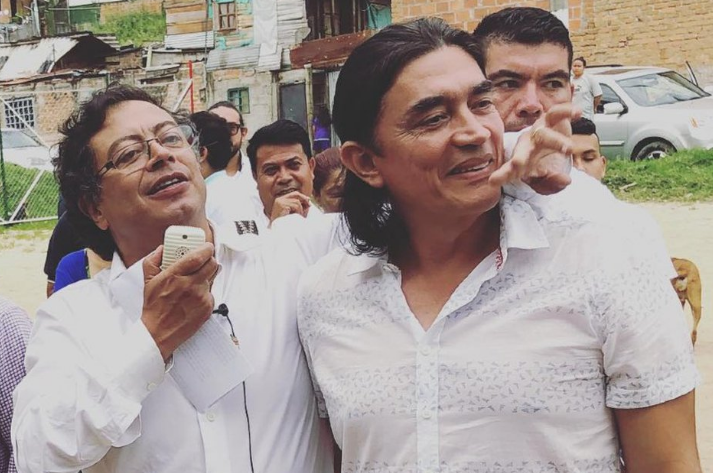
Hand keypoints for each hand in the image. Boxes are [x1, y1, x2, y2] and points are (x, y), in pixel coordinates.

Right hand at [141, 243, 217, 360]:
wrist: (158, 333)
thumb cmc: (153, 308)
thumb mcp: (148, 281)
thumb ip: (153, 261)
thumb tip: (162, 248)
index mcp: (174, 276)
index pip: (198, 255)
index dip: (206, 248)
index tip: (206, 246)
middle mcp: (190, 285)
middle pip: (212, 264)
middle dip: (208, 259)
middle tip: (203, 261)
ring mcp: (201, 297)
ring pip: (212, 277)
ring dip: (206, 276)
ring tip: (194, 281)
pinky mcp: (208, 307)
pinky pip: (212, 293)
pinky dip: (205, 292)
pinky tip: (194, 297)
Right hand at [269, 191, 310, 222]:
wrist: (276, 231)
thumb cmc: (285, 224)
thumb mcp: (292, 213)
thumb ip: (299, 206)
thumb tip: (308, 200)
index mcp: (281, 200)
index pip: (294, 194)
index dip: (302, 196)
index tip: (308, 201)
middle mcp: (280, 199)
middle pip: (296, 194)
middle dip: (304, 199)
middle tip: (309, 206)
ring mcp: (280, 202)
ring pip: (297, 202)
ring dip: (301, 210)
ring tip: (300, 216)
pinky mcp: (281, 206)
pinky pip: (295, 206)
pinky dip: (298, 212)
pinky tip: (296, 217)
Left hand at [490, 103, 580, 194]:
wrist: (552, 142)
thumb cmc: (543, 163)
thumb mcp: (545, 179)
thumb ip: (552, 183)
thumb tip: (566, 180)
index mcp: (520, 161)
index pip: (509, 170)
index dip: (502, 175)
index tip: (492, 181)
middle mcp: (527, 144)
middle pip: (522, 151)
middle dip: (519, 157)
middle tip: (517, 164)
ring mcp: (539, 130)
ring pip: (544, 134)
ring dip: (556, 141)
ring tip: (568, 149)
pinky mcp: (551, 119)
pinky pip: (557, 113)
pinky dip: (566, 111)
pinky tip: (577, 112)